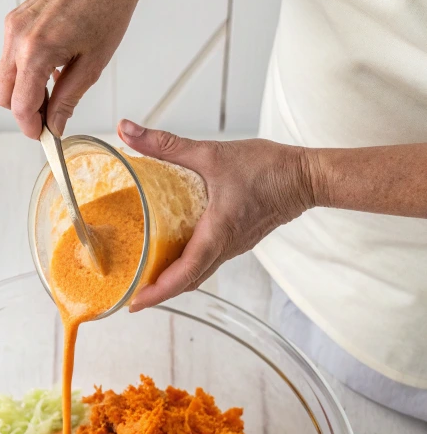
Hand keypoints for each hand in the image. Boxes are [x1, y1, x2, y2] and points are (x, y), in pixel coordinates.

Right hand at [0, 0, 149, 138]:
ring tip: (56, 89)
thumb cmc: (108, 11)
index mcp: (37, 50)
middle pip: (2, 94)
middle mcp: (18, 36)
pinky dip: (25, 71)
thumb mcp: (92, 66)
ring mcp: (13, 26)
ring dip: (24, 91)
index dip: (31, 126)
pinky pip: (11, 57)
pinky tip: (53, 67)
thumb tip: (55, 126)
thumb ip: (68, 99)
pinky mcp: (16, 19)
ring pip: (4, 77)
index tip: (45, 136)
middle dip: (23, 111)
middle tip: (51, 116)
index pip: (20, 105)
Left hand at [117, 121, 314, 310]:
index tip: (135, 303)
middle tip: (131, 294)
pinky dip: (188, 265)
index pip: (184, 273)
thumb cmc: (267, 167)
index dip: (158, 292)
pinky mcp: (238, 241)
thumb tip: (127, 130)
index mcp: (217, 233)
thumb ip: (165, 143)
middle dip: (158, 291)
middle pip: (187, 281)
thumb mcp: (211, 152)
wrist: (307, 177)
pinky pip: (209, 261)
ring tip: (146, 276)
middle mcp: (225, 247)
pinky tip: (173, 252)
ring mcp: (233, 247)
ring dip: (173, 279)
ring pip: (199, 273)